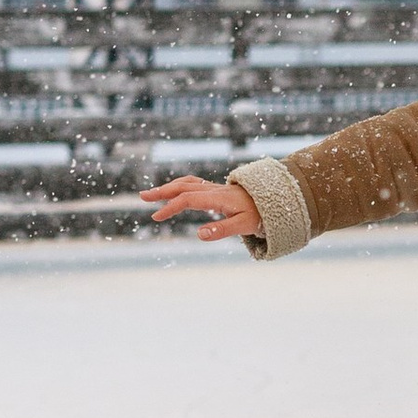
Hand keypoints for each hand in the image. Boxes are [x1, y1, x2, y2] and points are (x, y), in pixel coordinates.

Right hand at [142, 173, 260, 242]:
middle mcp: (214, 190)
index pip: (188, 199)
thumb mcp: (244, 226)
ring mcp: (215, 188)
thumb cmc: (260, 215)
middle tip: (142, 197)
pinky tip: (173, 193)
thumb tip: (199, 234)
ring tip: (152, 195)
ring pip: (187, 183)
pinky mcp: (217, 190)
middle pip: (183, 187)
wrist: (274, 200)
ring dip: (168, 187)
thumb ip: (222, 230)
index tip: (157, 216)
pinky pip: (194, 184)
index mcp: (218, 198)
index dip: (171, 207)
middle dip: (162, 192)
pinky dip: (179, 186)